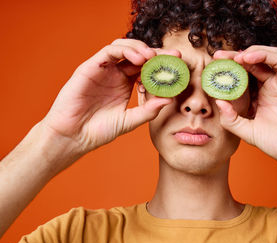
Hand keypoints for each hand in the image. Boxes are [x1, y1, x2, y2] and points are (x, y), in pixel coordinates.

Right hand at [41, 39, 177, 154]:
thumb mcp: (129, 121)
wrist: (74, 137)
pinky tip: (138, 58)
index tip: (179, 66)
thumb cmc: (98, 131)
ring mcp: (103, 70)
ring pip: (124, 48)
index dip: (162, 65)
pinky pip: (109, 52)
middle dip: (157, 53)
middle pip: (138, 55)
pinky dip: (125, 51)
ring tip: (153, 57)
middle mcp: (116, 74)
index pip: (147, 68)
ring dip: (140, 48)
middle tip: (174, 56)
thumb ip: (148, 111)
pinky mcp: (90, 67)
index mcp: (126, 83)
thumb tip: (169, 100)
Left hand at [214, 46, 276, 176]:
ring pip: (265, 56)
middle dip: (233, 58)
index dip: (228, 71)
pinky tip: (246, 58)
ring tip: (233, 58)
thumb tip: (218, 102)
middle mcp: (272, 87)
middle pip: (251, 64)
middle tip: (217, 56)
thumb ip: (231, 119)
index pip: (242, 77)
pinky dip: (262, 54)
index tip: (212, 68)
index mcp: (261, 97)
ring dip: (248, 53)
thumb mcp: (248, 132)